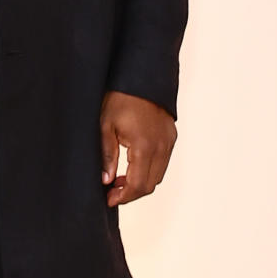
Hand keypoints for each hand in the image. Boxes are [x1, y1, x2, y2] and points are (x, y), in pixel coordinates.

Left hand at [100, 91, 176, 206]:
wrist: (141, 77)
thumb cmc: (120, 98)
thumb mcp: (105, 126)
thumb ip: (107, 156)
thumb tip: (106, 180)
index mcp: (144, 146)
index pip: (138, 185)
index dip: (123, 197)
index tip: (109, 199)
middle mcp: (161, 147)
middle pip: (150, 184)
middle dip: (130, 193)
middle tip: (111, 191)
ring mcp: (169, 142)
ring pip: (158, 176)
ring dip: (140, 182)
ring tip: (119, 179)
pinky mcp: (171, 137)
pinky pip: (162, 163)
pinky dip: (149, 170)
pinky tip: (132, 165)